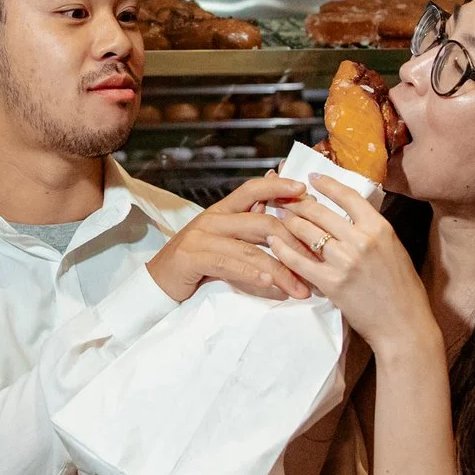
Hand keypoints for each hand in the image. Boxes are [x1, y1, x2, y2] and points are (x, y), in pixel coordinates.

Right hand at [147, 176, 317, 302]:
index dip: (278, 186)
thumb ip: (246, 227)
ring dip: (280, 270)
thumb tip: (276, 212)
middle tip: (317, 262)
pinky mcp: (192, 257)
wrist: (157, 282)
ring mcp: (201, 237)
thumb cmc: (195, 263)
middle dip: (293, 243)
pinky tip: (270, 283)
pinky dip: (252, 274)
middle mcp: (212, 218)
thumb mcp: (223, 240)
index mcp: (222, 211)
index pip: (252, 189)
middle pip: (261, 222)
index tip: (304, 189)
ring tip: (301, 288)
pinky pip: (229, 264)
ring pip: (250, 249)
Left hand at [277, 177, 438, 362]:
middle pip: (319, 212)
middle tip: (283, 197)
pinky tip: (274, 241)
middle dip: (297, 202)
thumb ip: (371, 230)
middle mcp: (361, 240)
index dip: (326, 184)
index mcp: (379, 228)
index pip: (347, 196)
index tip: (312, 179)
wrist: (403, 325)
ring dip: (288, 221)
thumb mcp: (394, 248)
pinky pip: (298, 261)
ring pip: (306, 232)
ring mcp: (344, 262)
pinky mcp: (330, 283)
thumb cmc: (402, 288)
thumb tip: (349, 214)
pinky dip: (282, 249)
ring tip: (278, 215)